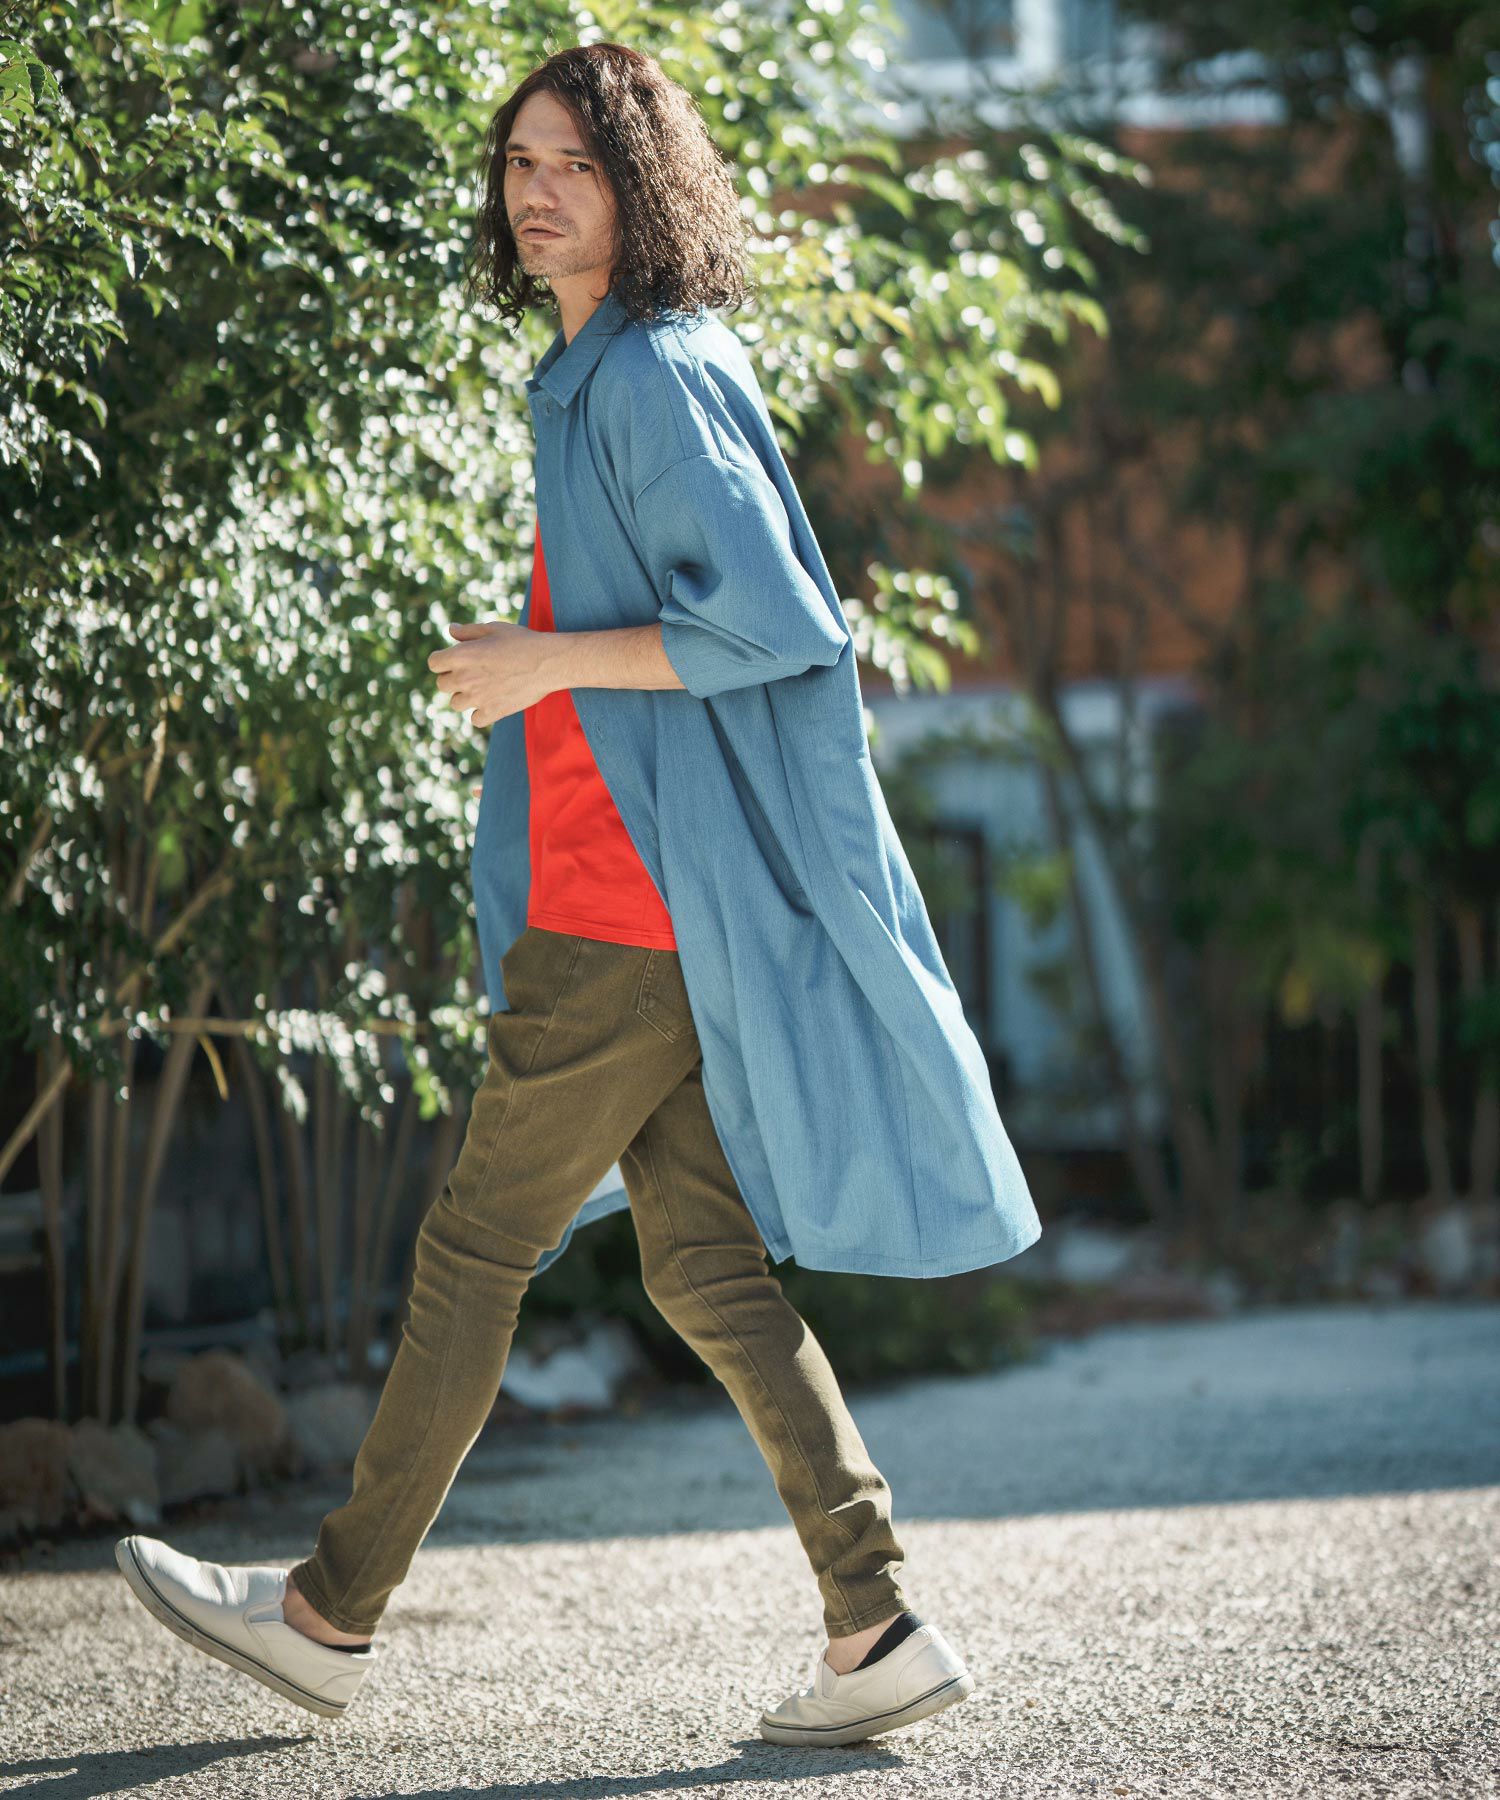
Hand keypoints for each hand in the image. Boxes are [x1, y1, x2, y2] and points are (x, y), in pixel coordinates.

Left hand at [428, 619, 556, 729]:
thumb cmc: (522, 641)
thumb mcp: (494, 629)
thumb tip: (451, 630)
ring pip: (456, 704)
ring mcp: (477, 698)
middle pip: (442, 684)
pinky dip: (481, 713)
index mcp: (461, 655)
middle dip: (454, 678)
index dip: (443, 661)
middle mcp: (464, 678)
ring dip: (465, 697)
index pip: (434, 663)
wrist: (549, 662)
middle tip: (474, 673)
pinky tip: (492, 702)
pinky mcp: (492, 712)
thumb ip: (468, 632)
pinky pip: (475, 719)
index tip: (457, 660)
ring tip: (483, 688)